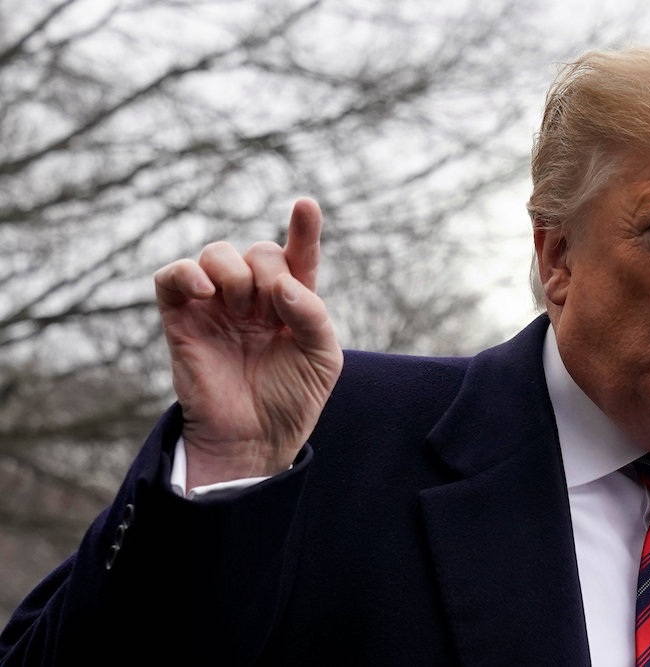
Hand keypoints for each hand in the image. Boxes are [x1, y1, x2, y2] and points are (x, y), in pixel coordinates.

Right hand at [154, 198, 342, 488]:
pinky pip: (172, 276)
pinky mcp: (182, 318)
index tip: (306, 204)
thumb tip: (279, 284)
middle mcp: (255, 297)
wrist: (254, 439)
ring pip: (217, 253)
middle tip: (268, 307)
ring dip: (234, 272)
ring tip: (241, 307)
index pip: (299, 255)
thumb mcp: (322, 357)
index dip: (304, 229)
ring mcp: (217, 305)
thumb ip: (312, 314)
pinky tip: (206, 291)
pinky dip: (187, 273)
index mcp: (292, 302)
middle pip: (259, 251)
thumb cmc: (293, 398)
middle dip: (267, 269)